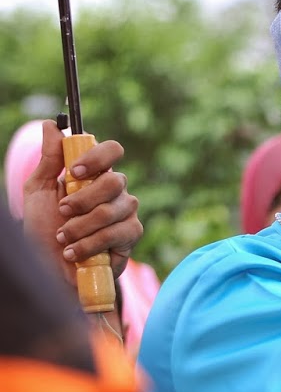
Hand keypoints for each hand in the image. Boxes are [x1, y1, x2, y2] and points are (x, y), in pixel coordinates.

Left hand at [22, 121, 140, 282]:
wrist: (51, 267)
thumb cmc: (44, 228)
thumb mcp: (38, 190)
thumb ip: (49, 159)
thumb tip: (51, 124)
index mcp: (95, 174)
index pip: (112, 150)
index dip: (97, 158)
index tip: (73, 172)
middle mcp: (115, 191)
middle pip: (113, 181)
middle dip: (82, 201)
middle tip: (63, 213)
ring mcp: (126, 213)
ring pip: (111, 210)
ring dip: (80, 227)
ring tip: (64, 240)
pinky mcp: (132, 236)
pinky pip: (117, 233)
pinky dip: (91, 244)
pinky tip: (76, 253)